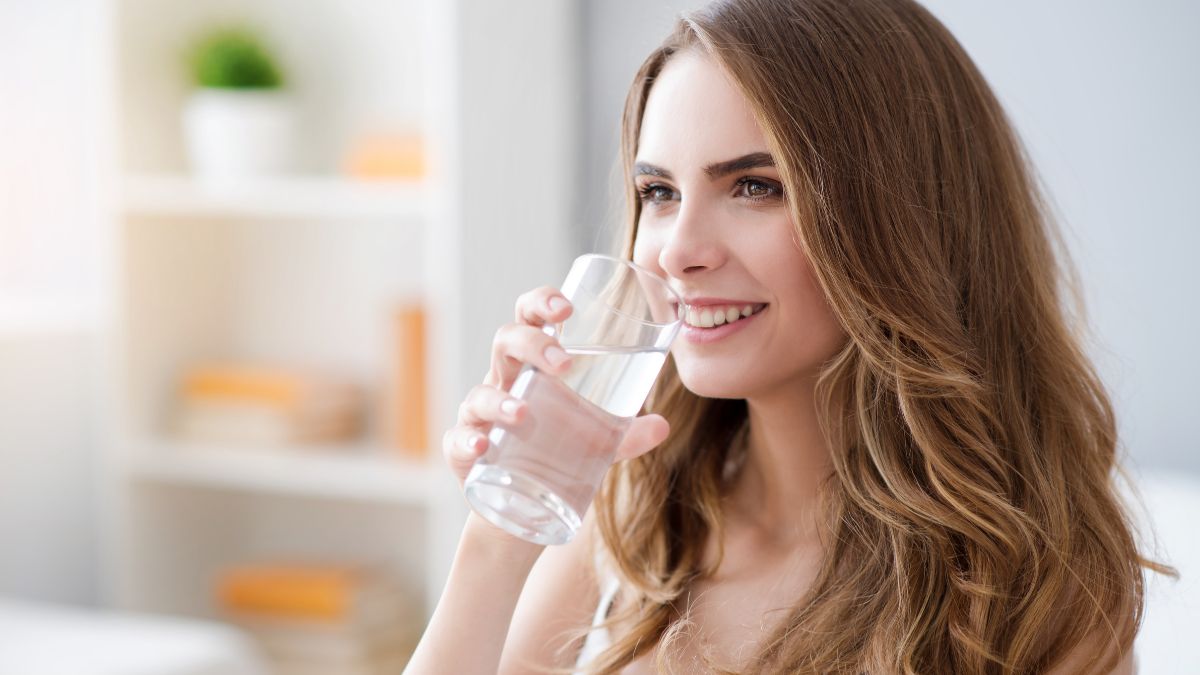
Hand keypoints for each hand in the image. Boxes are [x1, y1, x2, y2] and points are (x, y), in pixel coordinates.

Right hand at [440, 285, 671, 486]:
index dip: (542, 303)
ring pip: (479, 393)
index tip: (567, 308)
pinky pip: (458, 440)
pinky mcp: (465, 453)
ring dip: (500, 399)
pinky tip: (483, 445)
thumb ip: (626, 434)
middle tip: (564, 363)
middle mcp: (503, 383)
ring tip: (523, 414)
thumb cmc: (557, 455)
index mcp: (533, 366)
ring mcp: (480, 416)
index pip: (530, 318)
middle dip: (531, 343)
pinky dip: (467, 440)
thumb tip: (661, 426)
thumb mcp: (597, 442)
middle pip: (505, 342)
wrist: (522, 509)